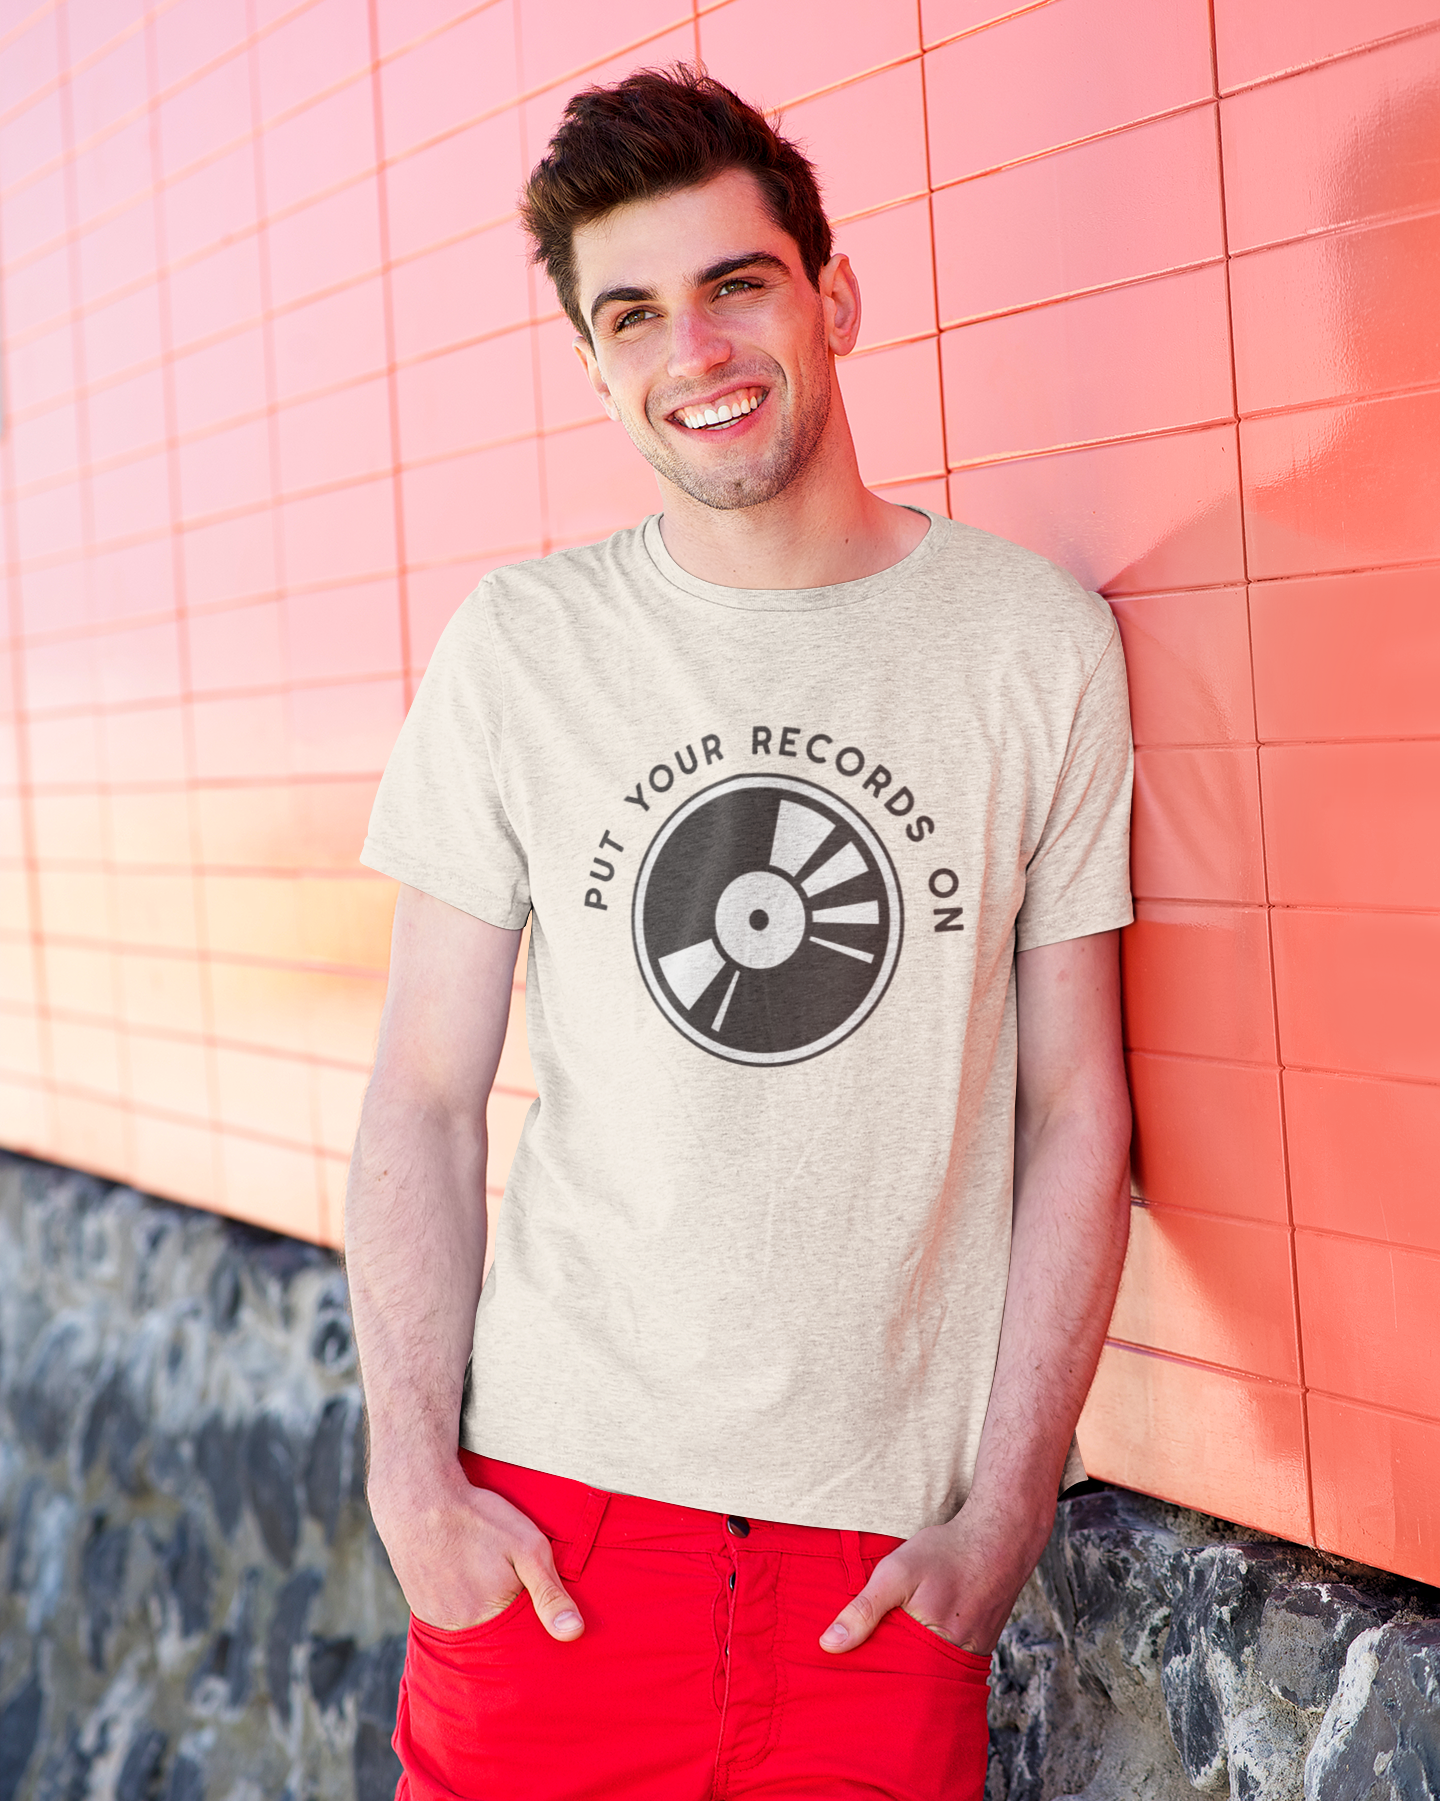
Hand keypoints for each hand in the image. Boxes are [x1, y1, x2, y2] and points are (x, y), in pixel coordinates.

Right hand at [369, 1458, 583, 1640]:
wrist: (418, 1499)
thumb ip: (549, 1593)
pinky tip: (462, 1575)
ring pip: (473, 1626)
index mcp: (491, 1622)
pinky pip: (450, 1618)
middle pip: (497, 1635)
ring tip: (480, 1572)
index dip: (533, 1617)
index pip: (523, 1639)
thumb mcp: (528, 1547)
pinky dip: (460, 1602)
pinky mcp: (420, 1611)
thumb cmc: (478, 1520)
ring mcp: (437, 1623)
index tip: (530, 1590)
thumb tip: (573, 1633)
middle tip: (500, 1572)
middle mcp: (460, 1633)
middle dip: (507, 1612)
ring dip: (482, 1609)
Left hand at [818, 1495, 1051, 1655]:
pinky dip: (928, 1652)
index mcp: (928, 1650)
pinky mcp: (978, 1650)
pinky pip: (946, 1661)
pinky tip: (915, 1637)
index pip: (887, 1677)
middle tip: (859, 1663)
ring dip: (906, 1662)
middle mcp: (952, 1664)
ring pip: (926, 1671)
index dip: (864, 1672)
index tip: (842, 1670)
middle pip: (907, 1679)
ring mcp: (969, 1659)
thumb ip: (864, 1610)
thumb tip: (828, 1646)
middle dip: (885, 1671)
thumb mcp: (896, 1572)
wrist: (999, 1539)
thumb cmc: (947, 1553)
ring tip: (885, 1649)